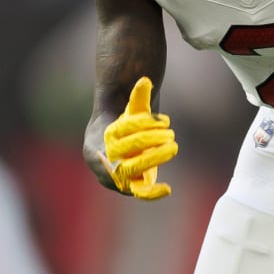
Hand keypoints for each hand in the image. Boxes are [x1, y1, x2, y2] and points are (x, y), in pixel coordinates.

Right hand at [103, 77, 177, 199]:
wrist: (120, 153)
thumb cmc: (127, 129)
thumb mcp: (132, 113)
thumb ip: (138, 99)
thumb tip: (145, 80)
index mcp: (101, 139)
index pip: (119, 130)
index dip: (142, 124)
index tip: (163, 119)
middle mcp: (103, 159)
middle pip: (123, 149)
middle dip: (149, 139)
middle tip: (170, 134)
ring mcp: (115, 176)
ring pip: (130, 169)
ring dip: (153, 158)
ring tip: (173, 146)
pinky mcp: (130, 188)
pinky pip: (137, 193)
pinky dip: (152, 193)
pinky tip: (168, 188)